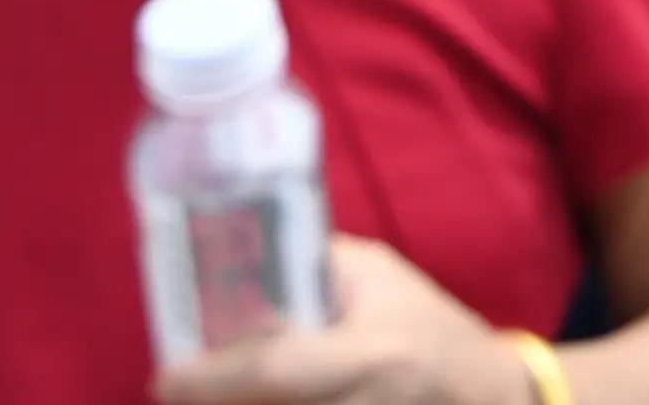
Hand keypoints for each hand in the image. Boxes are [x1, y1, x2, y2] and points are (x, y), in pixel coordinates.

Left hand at [155, 234, 523, 403]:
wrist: (484, 393)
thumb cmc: (425, 321)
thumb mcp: (378, 276)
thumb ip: (313, 269)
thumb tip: (239, 257)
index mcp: (370, 350)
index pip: (277, 370)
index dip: (213, 378)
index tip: (164, 377)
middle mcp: (363, 401)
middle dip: (216, 401)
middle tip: (182, 387)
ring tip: (216, 387)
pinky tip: (260, 397)